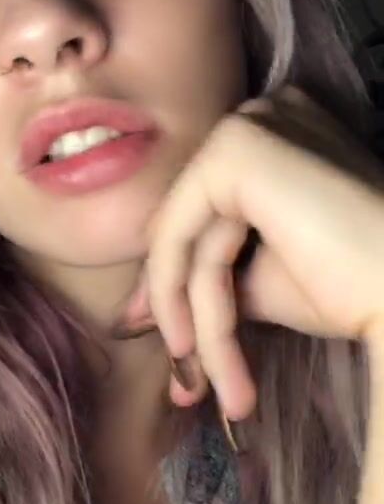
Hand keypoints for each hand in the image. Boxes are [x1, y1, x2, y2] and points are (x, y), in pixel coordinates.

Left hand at [120, 85, 383, 420]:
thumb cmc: (356, 287)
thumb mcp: (266, 279)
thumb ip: (211, 276)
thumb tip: (147, 307)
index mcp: (280, 135)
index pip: (206, 214)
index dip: (179, 282)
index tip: (173, 347)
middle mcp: (264, 115)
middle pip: (192, 227)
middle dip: (175, 306)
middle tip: (178, 380)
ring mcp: (250, 124)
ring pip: (189, 241)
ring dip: (194, 323)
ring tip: (201, 389)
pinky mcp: (237, 148)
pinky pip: (181, 236)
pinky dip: (182, 299)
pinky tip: (192, 351)